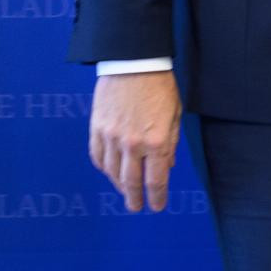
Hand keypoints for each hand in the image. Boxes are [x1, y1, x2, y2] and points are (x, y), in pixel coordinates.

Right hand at [89, 71, 181, 212]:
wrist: (133, 63)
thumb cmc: (159, 87)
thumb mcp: (174, 115)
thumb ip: (170, 143)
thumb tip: (167, 167)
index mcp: (157, 141)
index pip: (156, 180)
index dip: (156, 197)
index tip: (156, 207)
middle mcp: (133, 144)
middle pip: (131, 182)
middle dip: (135, 198)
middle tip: (137, 207)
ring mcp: (111, 137)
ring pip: (112, 172)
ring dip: (118, 185)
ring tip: (125, 191)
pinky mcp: (97, 129)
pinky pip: (98, 156)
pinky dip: (104, 168)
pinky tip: (109, 172)